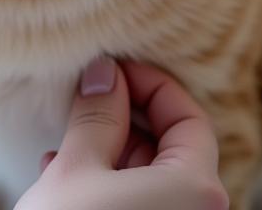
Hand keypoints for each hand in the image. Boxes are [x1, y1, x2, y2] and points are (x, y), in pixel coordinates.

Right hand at [17, 59, 227, 209]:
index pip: (189, 118)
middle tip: (86, 100)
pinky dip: (112, 190)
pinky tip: (64, 178)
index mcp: (197, 191)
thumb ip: (97, 115)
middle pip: (174, 152)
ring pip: (155, 184)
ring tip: (67, 142)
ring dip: (113, 155)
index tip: (110, 71)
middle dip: (127, 120)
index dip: (149, 84)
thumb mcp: (76, 168)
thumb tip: (106, 73)